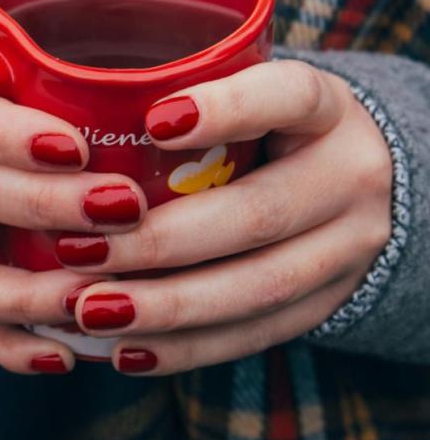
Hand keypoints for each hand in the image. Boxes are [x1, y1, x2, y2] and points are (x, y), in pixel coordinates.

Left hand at [58, 61, 392, 374]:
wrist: (362, 183)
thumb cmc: (272, 125)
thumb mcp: (254, 89)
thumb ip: (191, 92)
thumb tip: (77, 111)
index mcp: (326, 108)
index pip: (287, 97)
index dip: (227, 109)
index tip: (153, 122)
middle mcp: (350, 175)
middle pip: (258, 214)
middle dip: (161, 241)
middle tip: (79, 251)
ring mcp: (349, 247)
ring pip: (258, 287)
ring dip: (166, 307)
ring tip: (90, 310)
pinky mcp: (330, 302)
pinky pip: (258, 333)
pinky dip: (188, 347)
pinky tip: (127, 350)